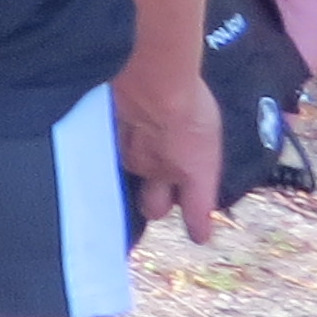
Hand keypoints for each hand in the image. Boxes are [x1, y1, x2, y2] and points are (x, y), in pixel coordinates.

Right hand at [115, 66, 223, 245]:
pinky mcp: (108, 143)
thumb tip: (193, 161)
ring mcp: (131, 160)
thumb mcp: (209, 131)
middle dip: (158, 203)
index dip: (197, 227)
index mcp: (193, 172)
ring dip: (139, 167)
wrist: (152, 81)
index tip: (199, 236)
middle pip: (154, 208)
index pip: (196, 212)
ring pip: (132, 177)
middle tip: (162, 188)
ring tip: (143, 141)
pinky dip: (119, 144)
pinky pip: (113, 153)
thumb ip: (198, 157)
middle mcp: (160, 174)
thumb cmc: (189, 99)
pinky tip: (123, 125)